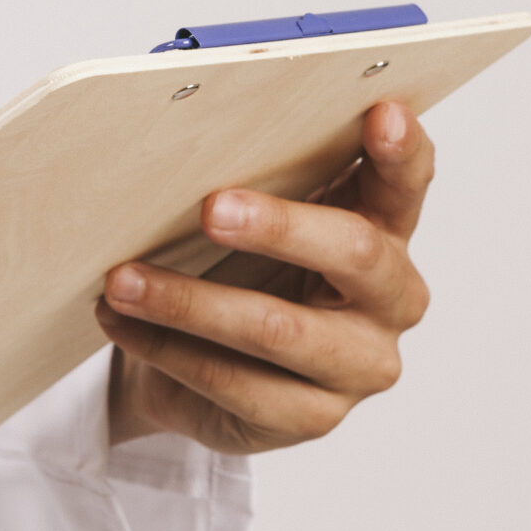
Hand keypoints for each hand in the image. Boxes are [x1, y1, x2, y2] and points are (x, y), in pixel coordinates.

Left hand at [95, 101, 434, 452]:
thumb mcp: (253, 218)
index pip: (407, 181)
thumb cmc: (236, 271)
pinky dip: (167, 349)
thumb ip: (259, 176)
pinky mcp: (314, 416)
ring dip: (190, 301)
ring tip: (123, 279)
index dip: (401, 149)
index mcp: (386, 228)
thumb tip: (197, 127)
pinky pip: (234, 382)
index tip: (382, 114)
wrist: (200, 368)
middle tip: (212, 209)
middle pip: (356, 251)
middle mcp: (391, 297)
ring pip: (280, 329)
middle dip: (279, 226)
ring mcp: (360, 364)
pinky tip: (124, 322)